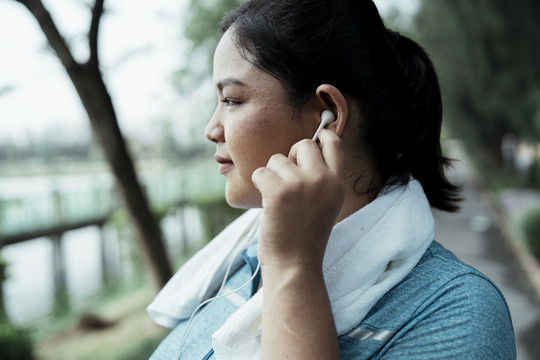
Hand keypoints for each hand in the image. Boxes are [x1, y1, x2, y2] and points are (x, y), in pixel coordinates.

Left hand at [251, 129, 345, 269]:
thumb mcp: (326, 203)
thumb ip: (321, 178)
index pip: (335, 143)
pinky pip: (261, 172)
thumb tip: (303, 147)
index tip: (314, 138)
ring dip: (273, 176)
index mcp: (338, 183)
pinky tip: (268, 205)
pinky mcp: (278, 191)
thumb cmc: (306, 236)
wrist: (295, 265)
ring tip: (280, 201)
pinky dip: (259, 186)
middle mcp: (323, 179)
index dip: (322, 136)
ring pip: (277, 159)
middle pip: (304, 144)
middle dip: (291, 157)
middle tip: (288, 180)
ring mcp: (301, 184)